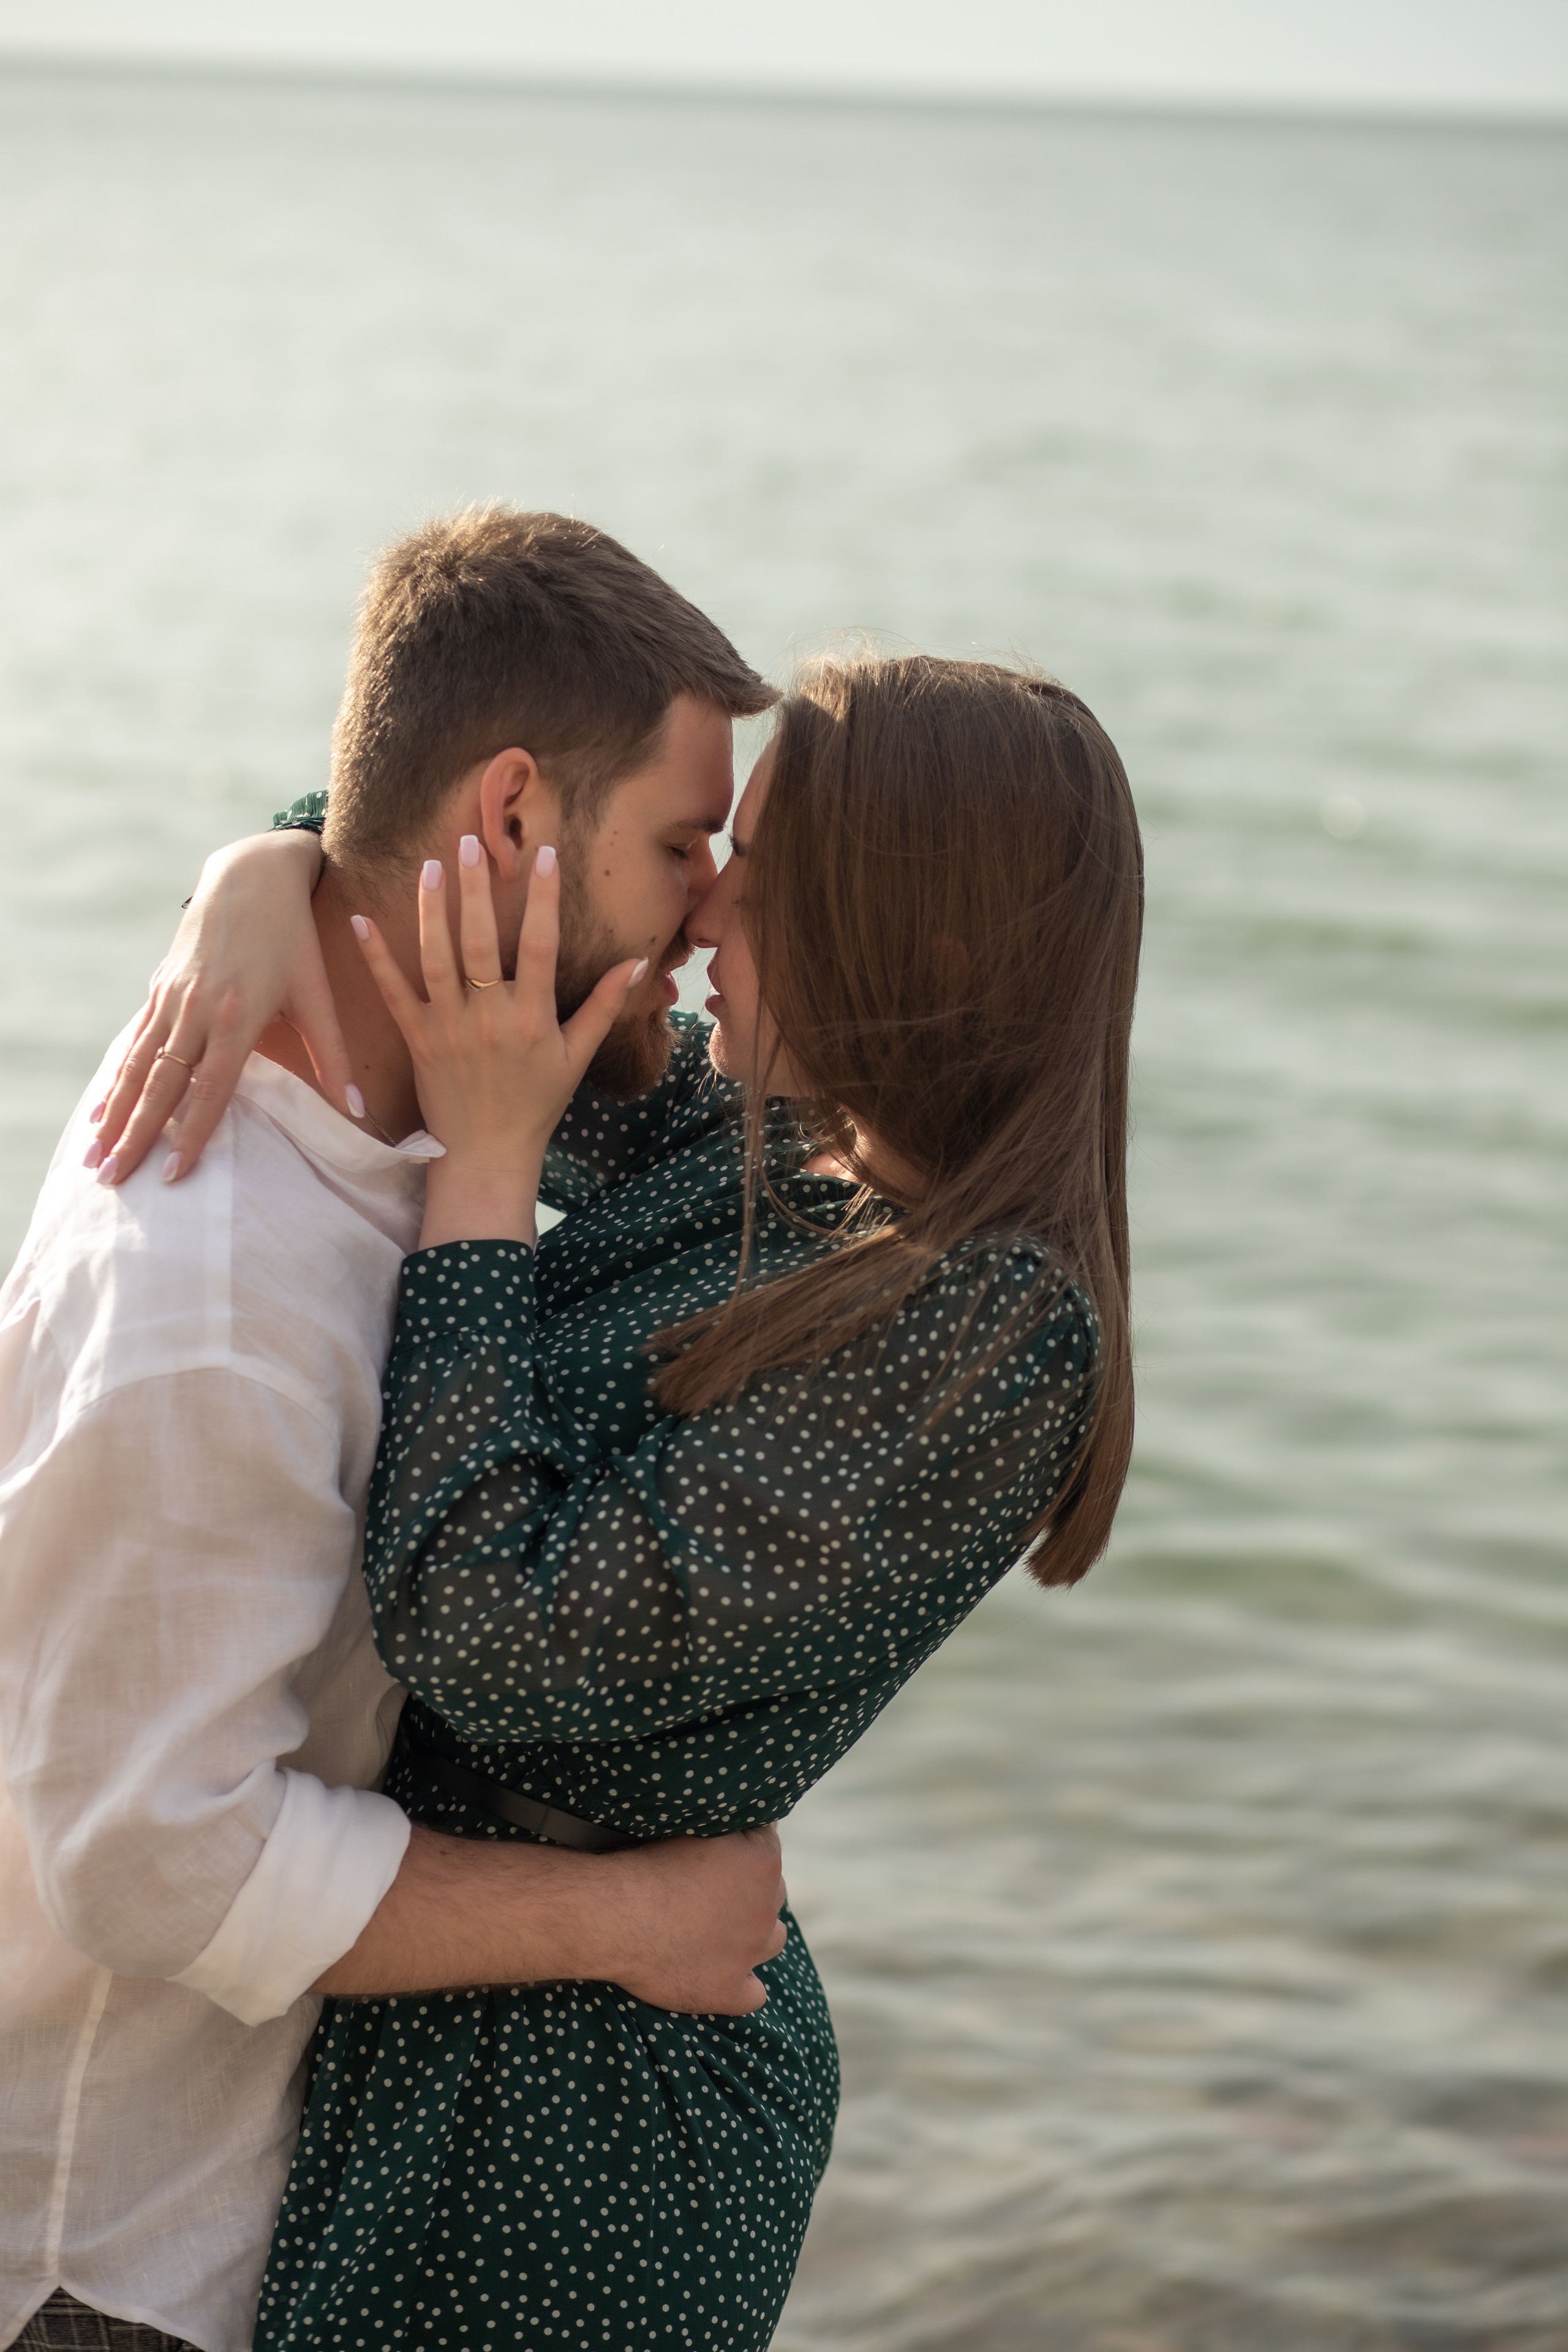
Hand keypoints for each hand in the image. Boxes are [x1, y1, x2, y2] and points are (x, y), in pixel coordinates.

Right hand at [91, 829, 353, 1183]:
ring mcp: (173, 997)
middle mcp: (198, 1009)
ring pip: (137, 1066)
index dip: (192, 1133)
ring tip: (97, 1157)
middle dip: (136, 1136)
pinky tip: (101, 1110)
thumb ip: (335, 1056)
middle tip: (113, 1181)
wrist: (252, 874)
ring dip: (115, 1114)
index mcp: (239, 1015)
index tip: (174, 1174)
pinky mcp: (160, 986)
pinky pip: (132, 1041)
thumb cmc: (295, 938)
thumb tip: (359, 1112)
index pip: (212, 1088)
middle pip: (161, 1085)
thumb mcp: (319, 993)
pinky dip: (115, 1079)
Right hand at [313, 1818, 789, 2012]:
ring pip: (770, 1937)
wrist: (615, 1911)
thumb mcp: (674, 1811)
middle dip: (744, 1888)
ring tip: (716, 1927)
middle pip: (768, 1889)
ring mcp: (750, 1949)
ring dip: (748, 1932)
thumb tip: (700, 1776)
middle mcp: (766, 1901)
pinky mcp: (729, 1989)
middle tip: (705, 1886)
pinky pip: (751, 1994)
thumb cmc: (639, 1851)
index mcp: (760, 1853)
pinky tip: (722, 1980)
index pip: (762, 1840)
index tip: (707, 1848)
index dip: (734, 1845)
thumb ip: (696, 1805)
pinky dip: (739, 1987)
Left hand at [354, 839, 644, 1247]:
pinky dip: (375, 957)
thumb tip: (638, 962)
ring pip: (437, 959)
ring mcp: (449, 1027)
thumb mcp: (577, 1056)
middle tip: (471, 842)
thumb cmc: (536, 1103)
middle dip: (477, 890)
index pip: (542, 946)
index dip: (544, 898)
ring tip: (430, 866)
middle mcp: (489, 1018)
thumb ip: (605, 1007)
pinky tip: (361, 920)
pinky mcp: (418, 1039)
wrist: (486, 1154)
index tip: (545, 855)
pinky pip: (392, 992)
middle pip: (482, 943)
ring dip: (432, 910)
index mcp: (532, 1018)